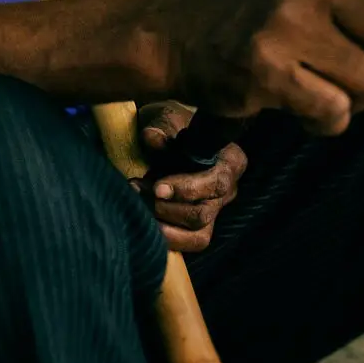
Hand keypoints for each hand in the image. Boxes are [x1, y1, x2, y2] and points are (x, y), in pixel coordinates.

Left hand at [131, 102, 245, 253]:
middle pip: (203, 213)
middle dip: (164, 207)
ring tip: (136, 205)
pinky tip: (142, 223)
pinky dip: (164, 237)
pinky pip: (188, 244)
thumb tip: (150, 137)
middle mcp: (227, 191)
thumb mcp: (166, 118)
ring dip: (162, 225)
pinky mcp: (197, 228)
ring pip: (198, 235)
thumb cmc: (170, 125)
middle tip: (134, 189)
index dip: (187, 189)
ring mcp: (214, 211)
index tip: (157, 188)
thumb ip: (162, 128)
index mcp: (229, 161)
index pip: (216, 182)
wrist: (164, 135)